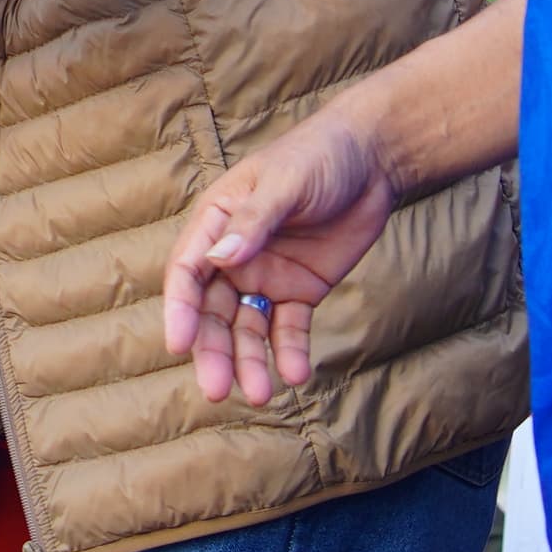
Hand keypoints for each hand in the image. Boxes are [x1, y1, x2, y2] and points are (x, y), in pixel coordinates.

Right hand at [161, 99, 398, 404]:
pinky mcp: (301, 291)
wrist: (373, 161)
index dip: (180, 310)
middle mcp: (234, 256)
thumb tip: (219, 259)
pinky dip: (290, 352)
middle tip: (218, 389)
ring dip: (250, 361)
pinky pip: (289, 329)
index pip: (188, 272)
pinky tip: (297, 374)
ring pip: (248, 328)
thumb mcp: (285, 183)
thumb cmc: (318, 157)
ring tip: (261, 395)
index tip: (178, 345)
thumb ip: (254, 222)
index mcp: (216, 222)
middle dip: (213, 351)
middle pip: (212, 312)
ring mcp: (267, 276)